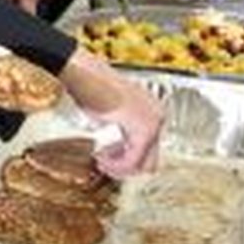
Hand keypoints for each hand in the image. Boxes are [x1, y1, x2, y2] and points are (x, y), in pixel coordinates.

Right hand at [59, 49, 162, 177]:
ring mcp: (153, 122)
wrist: (85, 75)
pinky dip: (117, 165)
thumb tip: (119, 149)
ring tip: (101, 161)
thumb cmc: (92, 86)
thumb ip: (122, 129)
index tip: (107, 158)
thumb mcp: (112, 112)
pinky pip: (133, 159)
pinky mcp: (143, 129)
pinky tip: (101, 158)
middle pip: (150, 160)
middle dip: (125, 166)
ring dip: (119, 167)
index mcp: (153, 109)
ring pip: (143, 163)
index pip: (148, 149)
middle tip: (105, 164)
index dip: (125, 159)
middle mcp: (158, 115)